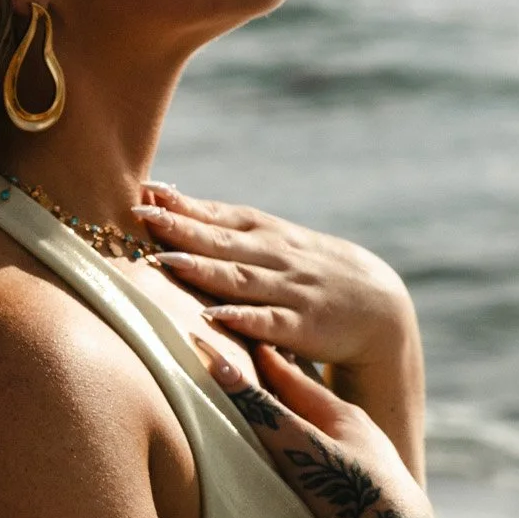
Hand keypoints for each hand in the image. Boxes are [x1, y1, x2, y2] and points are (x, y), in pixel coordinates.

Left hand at [132, 184, 414, 372]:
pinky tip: (213, 315)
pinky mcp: (303, 326)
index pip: (221, 215)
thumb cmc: (313, 273)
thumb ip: (231, 233)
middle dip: (180, 227)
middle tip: (140, 214)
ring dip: (201, 268)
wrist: (379, 307)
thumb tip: (174, 209)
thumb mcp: (278, 245)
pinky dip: (241, 318)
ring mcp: (290, 290)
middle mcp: (276, 257)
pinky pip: (268, 321)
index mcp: (268, 234)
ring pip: (239, 277)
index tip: (146, 190)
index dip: (184, 204)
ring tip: (164, 260)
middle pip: (221, 241)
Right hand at [194, 336, 437, 517]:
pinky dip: (325, 452)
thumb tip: (222, 366)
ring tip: (297, 416)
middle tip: (273, 370)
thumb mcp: (298, 447)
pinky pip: (343, 461)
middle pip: (318, 404)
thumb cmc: (348, 489)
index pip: (298, 381)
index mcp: (343, 416)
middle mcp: (362, 434)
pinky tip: (325, 466)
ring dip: (311, 423)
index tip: (256, 344)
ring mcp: (373, 462)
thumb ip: (262, 411)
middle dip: (293, 390)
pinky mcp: (377, 492)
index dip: (272, 363)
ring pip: (334, 433)